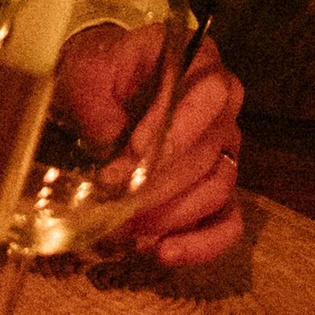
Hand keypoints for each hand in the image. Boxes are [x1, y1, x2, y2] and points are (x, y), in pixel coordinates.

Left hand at [56, 24, 244, 266]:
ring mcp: (223, 151)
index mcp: (199, 62)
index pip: (208, 92)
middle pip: (207, 151)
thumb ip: (98, 97)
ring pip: (216, 190)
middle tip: (113, 194)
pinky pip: (227, 224)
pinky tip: (162, 252)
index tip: (133, 150)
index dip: (175, 125)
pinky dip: (200, 245)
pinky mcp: (215, 191)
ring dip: (168, 214)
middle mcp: (221, 107)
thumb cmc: (96, 74)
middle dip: (157, 181)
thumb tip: (113, 142)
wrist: (96, 91)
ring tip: (124, 226)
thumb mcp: (86, 71)